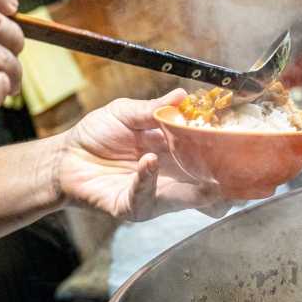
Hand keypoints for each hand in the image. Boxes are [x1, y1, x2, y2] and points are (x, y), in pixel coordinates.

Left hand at [57, 89, 227, 221]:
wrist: (65, 158)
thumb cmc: (96, 136)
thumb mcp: (125, 113)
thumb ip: (153, 108)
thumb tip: (183, 94)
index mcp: (172, 152)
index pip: (205, 152)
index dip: (221, 146)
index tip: (236, 135)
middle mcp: (170, 176)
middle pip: (206, 180)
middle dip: (222, 175)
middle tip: (234, 162)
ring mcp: (154, 194)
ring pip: (185, 197)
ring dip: (196, 185)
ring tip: (204, 170)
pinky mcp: (132, 207)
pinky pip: (145, 196)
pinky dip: (148, 178)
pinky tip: (149, 160)